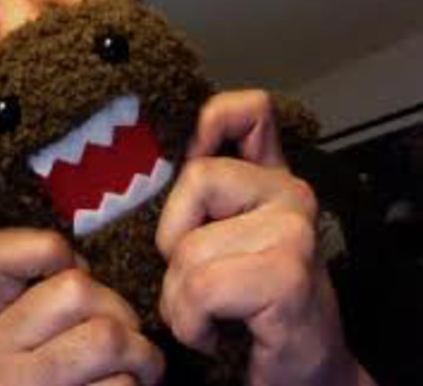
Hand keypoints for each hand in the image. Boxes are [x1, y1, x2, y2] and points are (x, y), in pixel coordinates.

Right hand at [0, 229, 163, 385]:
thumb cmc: (73, 365)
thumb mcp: (46, 319)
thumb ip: (56, 286)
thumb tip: (77, 266)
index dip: (46, 247)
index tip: (72, 268)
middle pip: (76, 289)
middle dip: (118, 308)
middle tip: (123, 331)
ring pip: (107, 337)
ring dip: (139, 350)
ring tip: (134, 361)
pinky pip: (120, 385)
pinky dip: (137, 384)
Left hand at [156, 90, 374, 385]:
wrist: (299, 371)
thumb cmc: (248, 308)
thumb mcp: (221, 242)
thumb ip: (210, 192)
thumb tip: (189, 137)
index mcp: (268, 181)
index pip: (246, 112)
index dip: (215, 118)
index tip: (197, 148)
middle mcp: (288, 194)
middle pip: (195, 180)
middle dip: (174, 244)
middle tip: (200, 281)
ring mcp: (292, 230)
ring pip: (188, 246)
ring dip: (180, 298)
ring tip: (210, 314)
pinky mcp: (288, 273)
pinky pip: (201, 287)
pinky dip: (193, 323)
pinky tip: (218, 334)